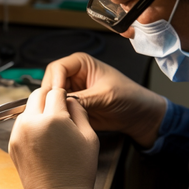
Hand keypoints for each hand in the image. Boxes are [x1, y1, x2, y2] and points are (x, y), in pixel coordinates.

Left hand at [9, 87, 98, 188]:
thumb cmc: (78, 171)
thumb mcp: (90, 137)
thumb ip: (79, 111)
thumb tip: (70, 101)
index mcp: (53, 118)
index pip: (55, 92)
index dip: (64, 95)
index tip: (68, 102)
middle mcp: (31, 123)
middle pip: (36, 95)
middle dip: (48, 98)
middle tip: (59, 110)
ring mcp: (18, 134)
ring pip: (27, 109)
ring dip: (38, 111)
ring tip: (52, 128)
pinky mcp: (12, 145)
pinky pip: (21, 125)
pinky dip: (31, 125)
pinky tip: (43, 140)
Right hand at [42, 52, 165, 147]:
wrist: (138, 116)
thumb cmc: (128, 97)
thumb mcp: (105, 96)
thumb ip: (82, 99)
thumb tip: (61, 104)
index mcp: (81, 63)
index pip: (57, 68)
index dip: (53, 82)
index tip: (55, 97)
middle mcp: (73, 76)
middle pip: (50, 84)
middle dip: (50, 98)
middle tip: (52, 111)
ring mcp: (72, 92)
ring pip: (51, 100)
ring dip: (53, 109)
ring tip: (57, 120)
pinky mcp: (73, 107)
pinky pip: (58, 112)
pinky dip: (58, 118)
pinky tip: (61, 125)